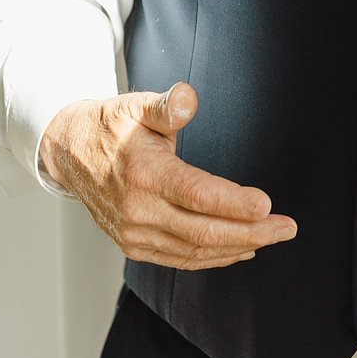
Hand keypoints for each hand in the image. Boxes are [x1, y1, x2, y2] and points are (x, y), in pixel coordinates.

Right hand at [39, 83, 296, 268]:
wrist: (70, 154)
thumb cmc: (112, 126)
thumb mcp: (138, 106)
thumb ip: (167, 105)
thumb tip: (188, 98)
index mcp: (143, 173)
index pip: (196, 194)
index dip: (234, 203)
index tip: (267, 205)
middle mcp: (138, 209)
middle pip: (202, 231)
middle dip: (251, 232)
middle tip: (286, 228)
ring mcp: (134, 233)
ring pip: (194, 250)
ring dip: (238, 247)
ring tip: (273, 237)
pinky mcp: (134, 245)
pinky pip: (180, 259)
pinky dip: (212, 257)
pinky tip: (239, 249)